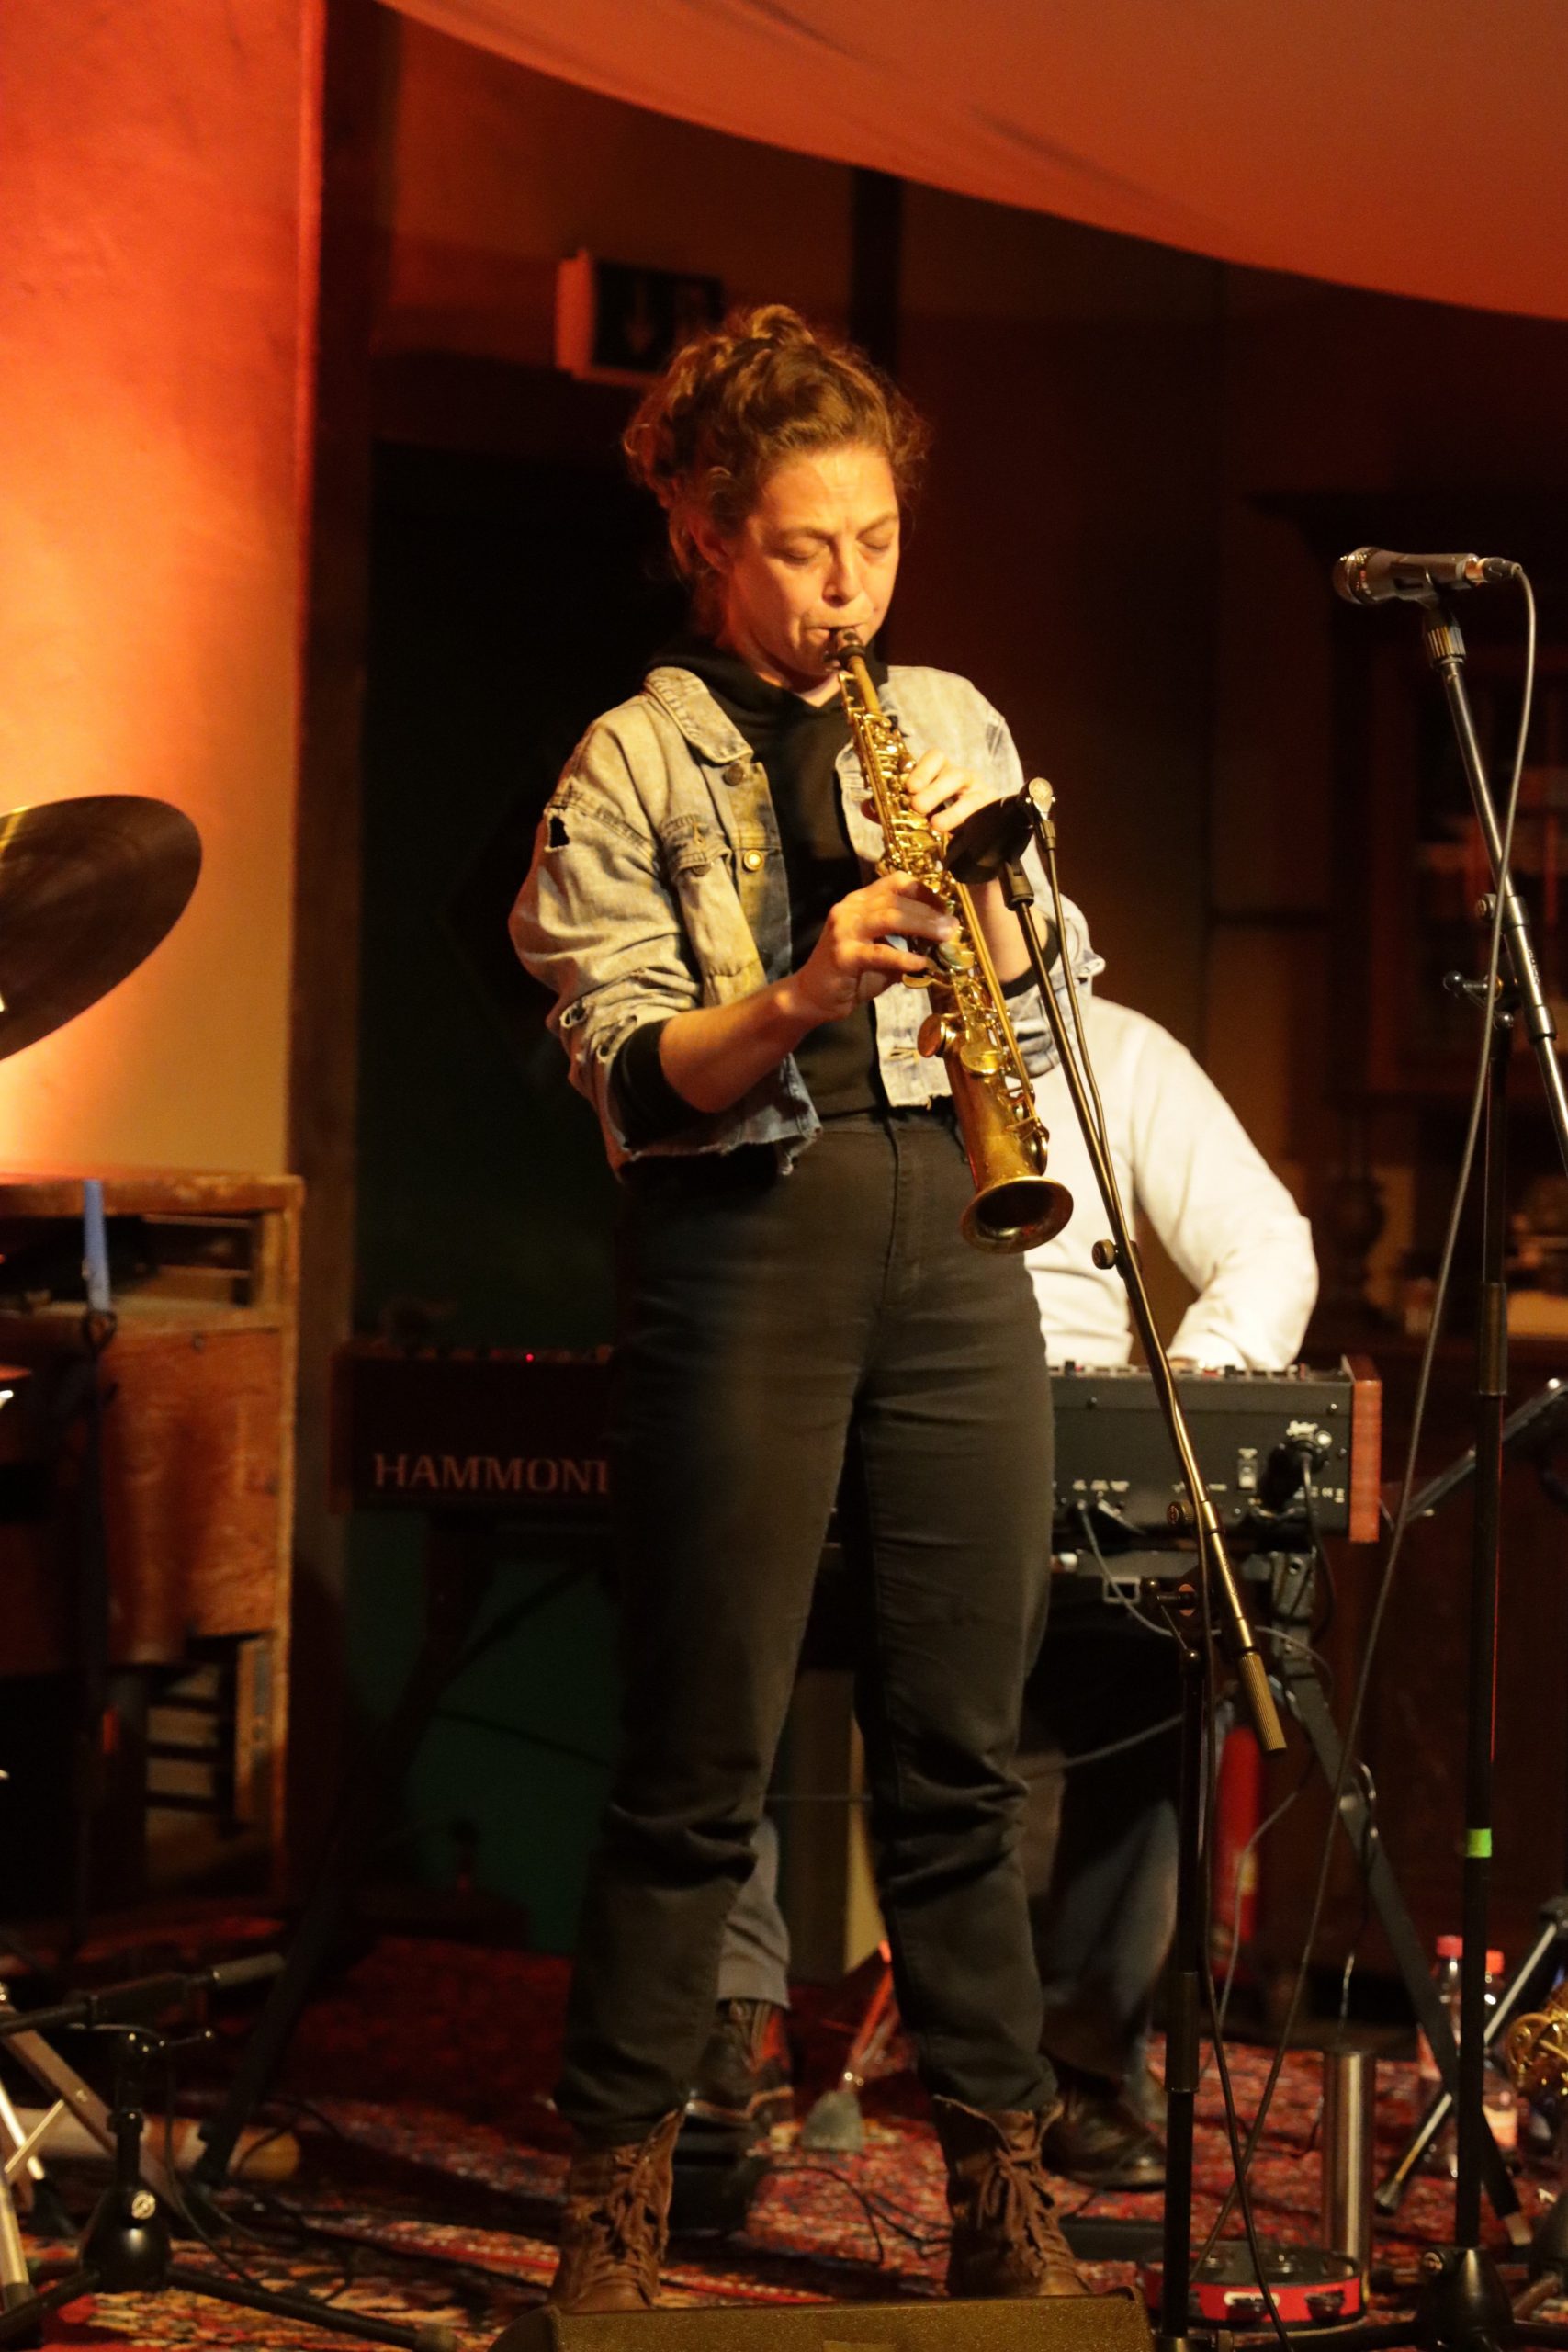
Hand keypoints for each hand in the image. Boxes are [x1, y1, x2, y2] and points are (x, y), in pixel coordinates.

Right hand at [786, 871, 956, 1022]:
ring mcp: (844, 930)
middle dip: (929, 912)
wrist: (812, 996)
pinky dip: (903, 957)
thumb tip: (940, 941)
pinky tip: (920, 963)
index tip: (946, 908)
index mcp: (859, 902)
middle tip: (953, 926)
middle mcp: (850, 909)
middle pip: (897, 899)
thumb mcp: (881, 953)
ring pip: (890, 917)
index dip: (924, 891)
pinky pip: (879, 952)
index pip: (896, 882)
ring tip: (944, 937)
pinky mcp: (843, 955)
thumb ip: (904, 943)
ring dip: (922, 926)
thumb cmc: (849, 975)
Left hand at [904, 748, 1008, 839]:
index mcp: (943, 771)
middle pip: (955, 776)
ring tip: (936, 825)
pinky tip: (959, 837)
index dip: (923, 770)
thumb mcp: (919, 809)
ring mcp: (982, 795)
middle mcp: (964, 779)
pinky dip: (972, 827)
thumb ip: (900, 807)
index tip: (910, 787)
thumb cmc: (938, 816)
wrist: (969, 837)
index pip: (936, 758)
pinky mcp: (994, 814)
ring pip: (972, 800)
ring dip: (953, 813)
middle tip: (917, 805)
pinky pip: (986, 819)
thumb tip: (875, 810)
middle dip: (935, 791)